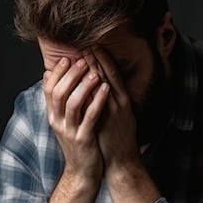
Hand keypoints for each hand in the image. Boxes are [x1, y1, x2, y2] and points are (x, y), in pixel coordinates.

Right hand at [43, 55, 108, 184]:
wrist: (82, 171)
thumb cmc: (77, 142)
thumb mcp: (64, 121)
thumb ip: (58, 101)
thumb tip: (50, 75)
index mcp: (53, 115)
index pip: (49, 89)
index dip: (57, 72)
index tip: (67, 57)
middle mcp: (58, 122)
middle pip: (59, 93)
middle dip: (70, 75)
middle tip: (82, 60)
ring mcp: (70, 131)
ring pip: (72, 104)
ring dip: (84, 85)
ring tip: (94, 72)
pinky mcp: (84, 139)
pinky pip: (90, 117)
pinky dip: (98, 101)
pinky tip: (106, 88)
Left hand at [92, 46, 140, 175]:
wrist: (121, 159)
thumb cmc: (118, 137)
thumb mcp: (120, 114)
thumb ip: (111, 99)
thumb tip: (102, 85)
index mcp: (123, 99)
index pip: (113, 73)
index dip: (103, 58)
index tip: (93, 44)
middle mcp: (119, 102)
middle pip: (107, 75)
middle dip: (96, 59)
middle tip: (85, 42)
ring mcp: (112, 111)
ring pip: (101, 85)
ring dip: (91, 70)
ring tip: (81, 56)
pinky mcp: (104, 121)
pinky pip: (94, 102)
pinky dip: (87, 89)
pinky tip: (79, 81)